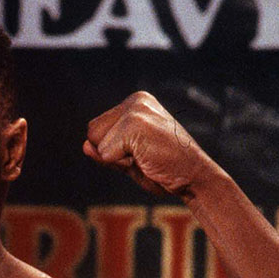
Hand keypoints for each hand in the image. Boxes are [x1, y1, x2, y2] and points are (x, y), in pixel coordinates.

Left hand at [83, 92, 221, 199]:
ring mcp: (135, 111)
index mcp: (137, 102)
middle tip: (144, 157)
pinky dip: (122, 165)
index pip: (96, 129)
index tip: (142, 152)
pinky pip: (105, 155)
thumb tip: (84, 144)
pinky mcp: (134, 125)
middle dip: (111, 153)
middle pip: (92, 133)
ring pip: (97, 144)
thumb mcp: (131, 158)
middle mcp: (136, 100)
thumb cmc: (166, 169)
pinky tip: (147, 159)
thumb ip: (106, 151)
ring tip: (146, 158)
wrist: (194, 177)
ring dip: (117, 160)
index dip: (112, 150)